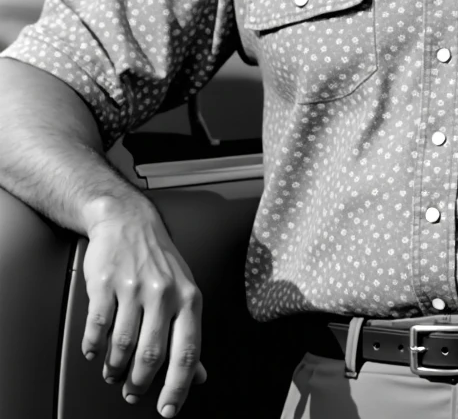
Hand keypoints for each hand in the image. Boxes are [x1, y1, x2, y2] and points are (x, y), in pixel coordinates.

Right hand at [81, 202, 206, 416]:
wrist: (128, 221)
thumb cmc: (159, 262)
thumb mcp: (184, 292)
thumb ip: (189, 334)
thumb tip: (199, 375)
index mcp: (189, 298)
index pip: (187, 352)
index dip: (178, 387)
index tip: (168, 410)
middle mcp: (164, 293)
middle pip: (151, 355)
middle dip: (139, 384)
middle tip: (132, 392)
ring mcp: (134, 286)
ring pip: (123, 346)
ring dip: (115, 369)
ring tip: (113, 373)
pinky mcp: (106, 282)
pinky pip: (98, 326)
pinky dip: (94, 346)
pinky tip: (95, 350)